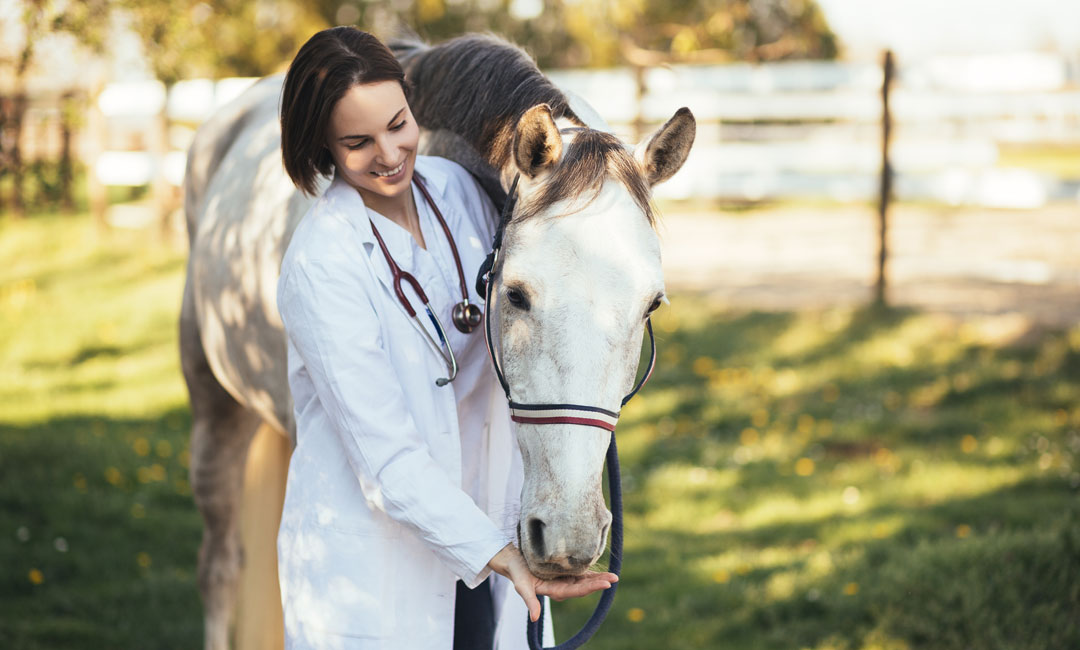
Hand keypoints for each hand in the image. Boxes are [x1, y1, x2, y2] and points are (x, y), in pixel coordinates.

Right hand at [487, 544, 617, 621]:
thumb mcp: (521, 586)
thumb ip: (530, 601)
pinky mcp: (563, 570)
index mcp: (555, 591)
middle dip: (599, 582)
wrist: (511, 559)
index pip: (577, 591)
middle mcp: (561, 586)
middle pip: (584, 586)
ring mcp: (563, 578)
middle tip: (615, 577)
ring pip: (584, 579)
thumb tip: (535, 618)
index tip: (606, 583)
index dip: (592, 587)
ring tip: (613, 574)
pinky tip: (600, 568)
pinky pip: (580, 571)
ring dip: (598, 577)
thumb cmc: (516, 571)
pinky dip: (590, 570)